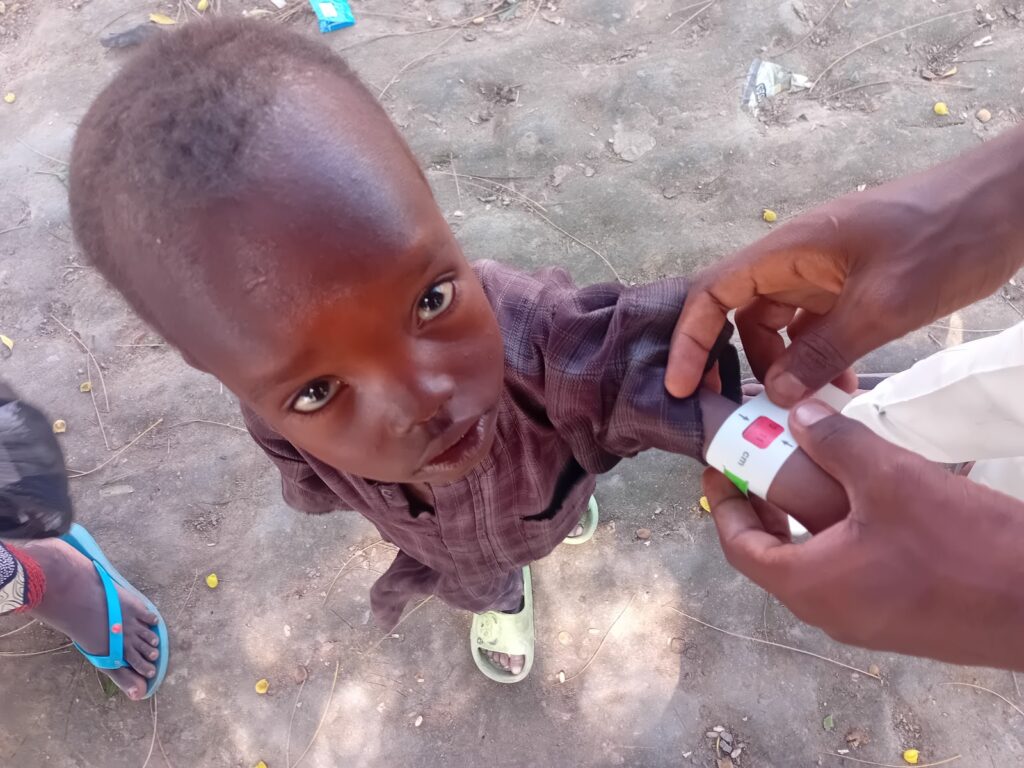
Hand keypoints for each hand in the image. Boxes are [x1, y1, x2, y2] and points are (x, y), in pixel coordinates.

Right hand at [666, 125, 1023, 405]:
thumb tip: (776, 395)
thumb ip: (824, 351)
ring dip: (784, 367)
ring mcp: (822, 269)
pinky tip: (840, 389)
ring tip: (806, 408)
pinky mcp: (848, 283)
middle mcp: (794, 258)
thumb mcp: (884, 305)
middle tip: (737, 412)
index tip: (681, 387)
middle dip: (733, 362)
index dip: (689, 340)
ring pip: (778, 325)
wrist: (1008, 200)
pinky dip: (818, 359)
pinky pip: (815, 326)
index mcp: (788, 249)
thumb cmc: (946, 236)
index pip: (713, 293)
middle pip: (740, 313)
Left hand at [705, 399, 1023, 669]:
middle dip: (759, 510)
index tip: (719, 468)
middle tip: (757, 464)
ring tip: (803, 475)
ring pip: (810, 568)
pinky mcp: (898, 620)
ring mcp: (864, 622)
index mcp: (809, 585)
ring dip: (798, 524)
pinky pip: (846, 576)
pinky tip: (857, 505)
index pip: (739, 547)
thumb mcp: (890, 478)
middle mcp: (827, 612)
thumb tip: (798, 415)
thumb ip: (835, 443)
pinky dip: (834, 539)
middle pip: (771, 559)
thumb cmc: (961, 546)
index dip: (724, 505)